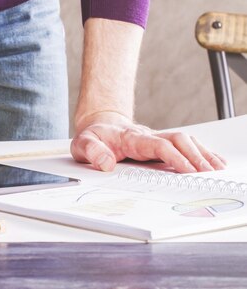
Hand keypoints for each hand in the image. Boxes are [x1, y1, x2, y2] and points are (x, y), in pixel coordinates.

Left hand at [70, 111, 225, 172]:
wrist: (97, 126)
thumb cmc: (93, 137)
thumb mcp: (82, 144)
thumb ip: (92, 152)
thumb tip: (106, 163)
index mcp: (132, 138)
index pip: (159, 145)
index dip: (175, 157)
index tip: (187, 170)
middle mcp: (148, 136)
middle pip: (179, 140)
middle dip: (195, 156)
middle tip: (208, 174)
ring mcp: (157, 139)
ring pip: (186, 140)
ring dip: (202, 153)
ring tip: (217, 169)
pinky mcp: (161, 143)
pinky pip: (185, 144)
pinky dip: (201, 152)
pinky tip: (214, 161)